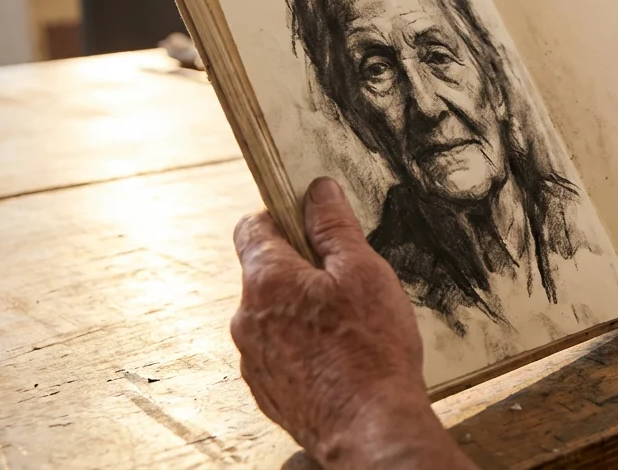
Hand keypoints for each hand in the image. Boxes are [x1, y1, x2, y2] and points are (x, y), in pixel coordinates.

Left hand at [231, 177, 472, 468]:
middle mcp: (246, 318)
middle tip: (349, 281)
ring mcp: (253, 357)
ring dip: (304, 309)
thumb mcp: (364, 272)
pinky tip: (341, 356)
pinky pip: (281, 349)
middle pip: (266, 271)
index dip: (285, 217)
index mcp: (266, 279)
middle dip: (303, 268)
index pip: (253, 226)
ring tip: (350, 326)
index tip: (316, 223)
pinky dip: (305, 345)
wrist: (370, 427)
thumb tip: (318, 191)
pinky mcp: (266, 388)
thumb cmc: (371, 350)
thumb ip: (335, 227)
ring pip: (274, 313)